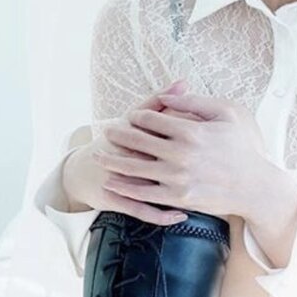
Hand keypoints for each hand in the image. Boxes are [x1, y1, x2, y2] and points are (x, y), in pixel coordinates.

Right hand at [61, 80, 199, 223]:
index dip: (189, 138)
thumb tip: (183, 81)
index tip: (211, 143)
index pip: (164, 133)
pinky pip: (143, 210)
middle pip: (159, 162)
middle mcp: (124, 157)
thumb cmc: (118, 139)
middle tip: (210, 174)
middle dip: (187, 169)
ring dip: (175, 195)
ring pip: (150, 190)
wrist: (86, 170)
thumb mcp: (136, 118)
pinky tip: (181, 214)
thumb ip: (159, 101)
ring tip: (201, 197)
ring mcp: (119, 180)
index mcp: (132, 133)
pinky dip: (162, 214)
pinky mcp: (115, 200)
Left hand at [92, 86, 278, 223]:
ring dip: (112, 161)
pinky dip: (124, 187)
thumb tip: (169, 95)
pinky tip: (112, 181)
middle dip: (118, 134)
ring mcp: (177, 177)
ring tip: (99, 156)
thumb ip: (195, 102)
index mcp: (190, 131)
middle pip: (137, 140)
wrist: (254, 186)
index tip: (130, 116)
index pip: (151, 119)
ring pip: (134, 167)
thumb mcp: (226, 114)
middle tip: (106, 132)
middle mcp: (180, 153)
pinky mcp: (177, 197)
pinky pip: (143, 193)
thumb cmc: (242, 148)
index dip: (136, 116)